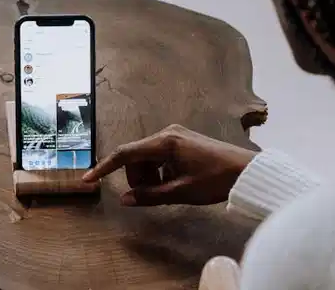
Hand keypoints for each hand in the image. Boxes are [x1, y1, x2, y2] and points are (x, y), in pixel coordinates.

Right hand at [82, 124, 255, 205]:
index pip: (124, 154)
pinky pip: (159, 157)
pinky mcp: (182, 141)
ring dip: (149, 176)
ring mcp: (175, 135)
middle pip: (136, 158)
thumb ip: (150, 195)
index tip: (88, 179)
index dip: (104, 167)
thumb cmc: (216, 180)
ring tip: (169, 190)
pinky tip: (176, 182)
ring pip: (147, 158)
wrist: (247, 171)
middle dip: (137, 178)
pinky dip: (160, 171)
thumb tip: (125, 199)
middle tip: (153, 195)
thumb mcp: (181, 192)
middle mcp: (167, 134)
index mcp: (165, 143)